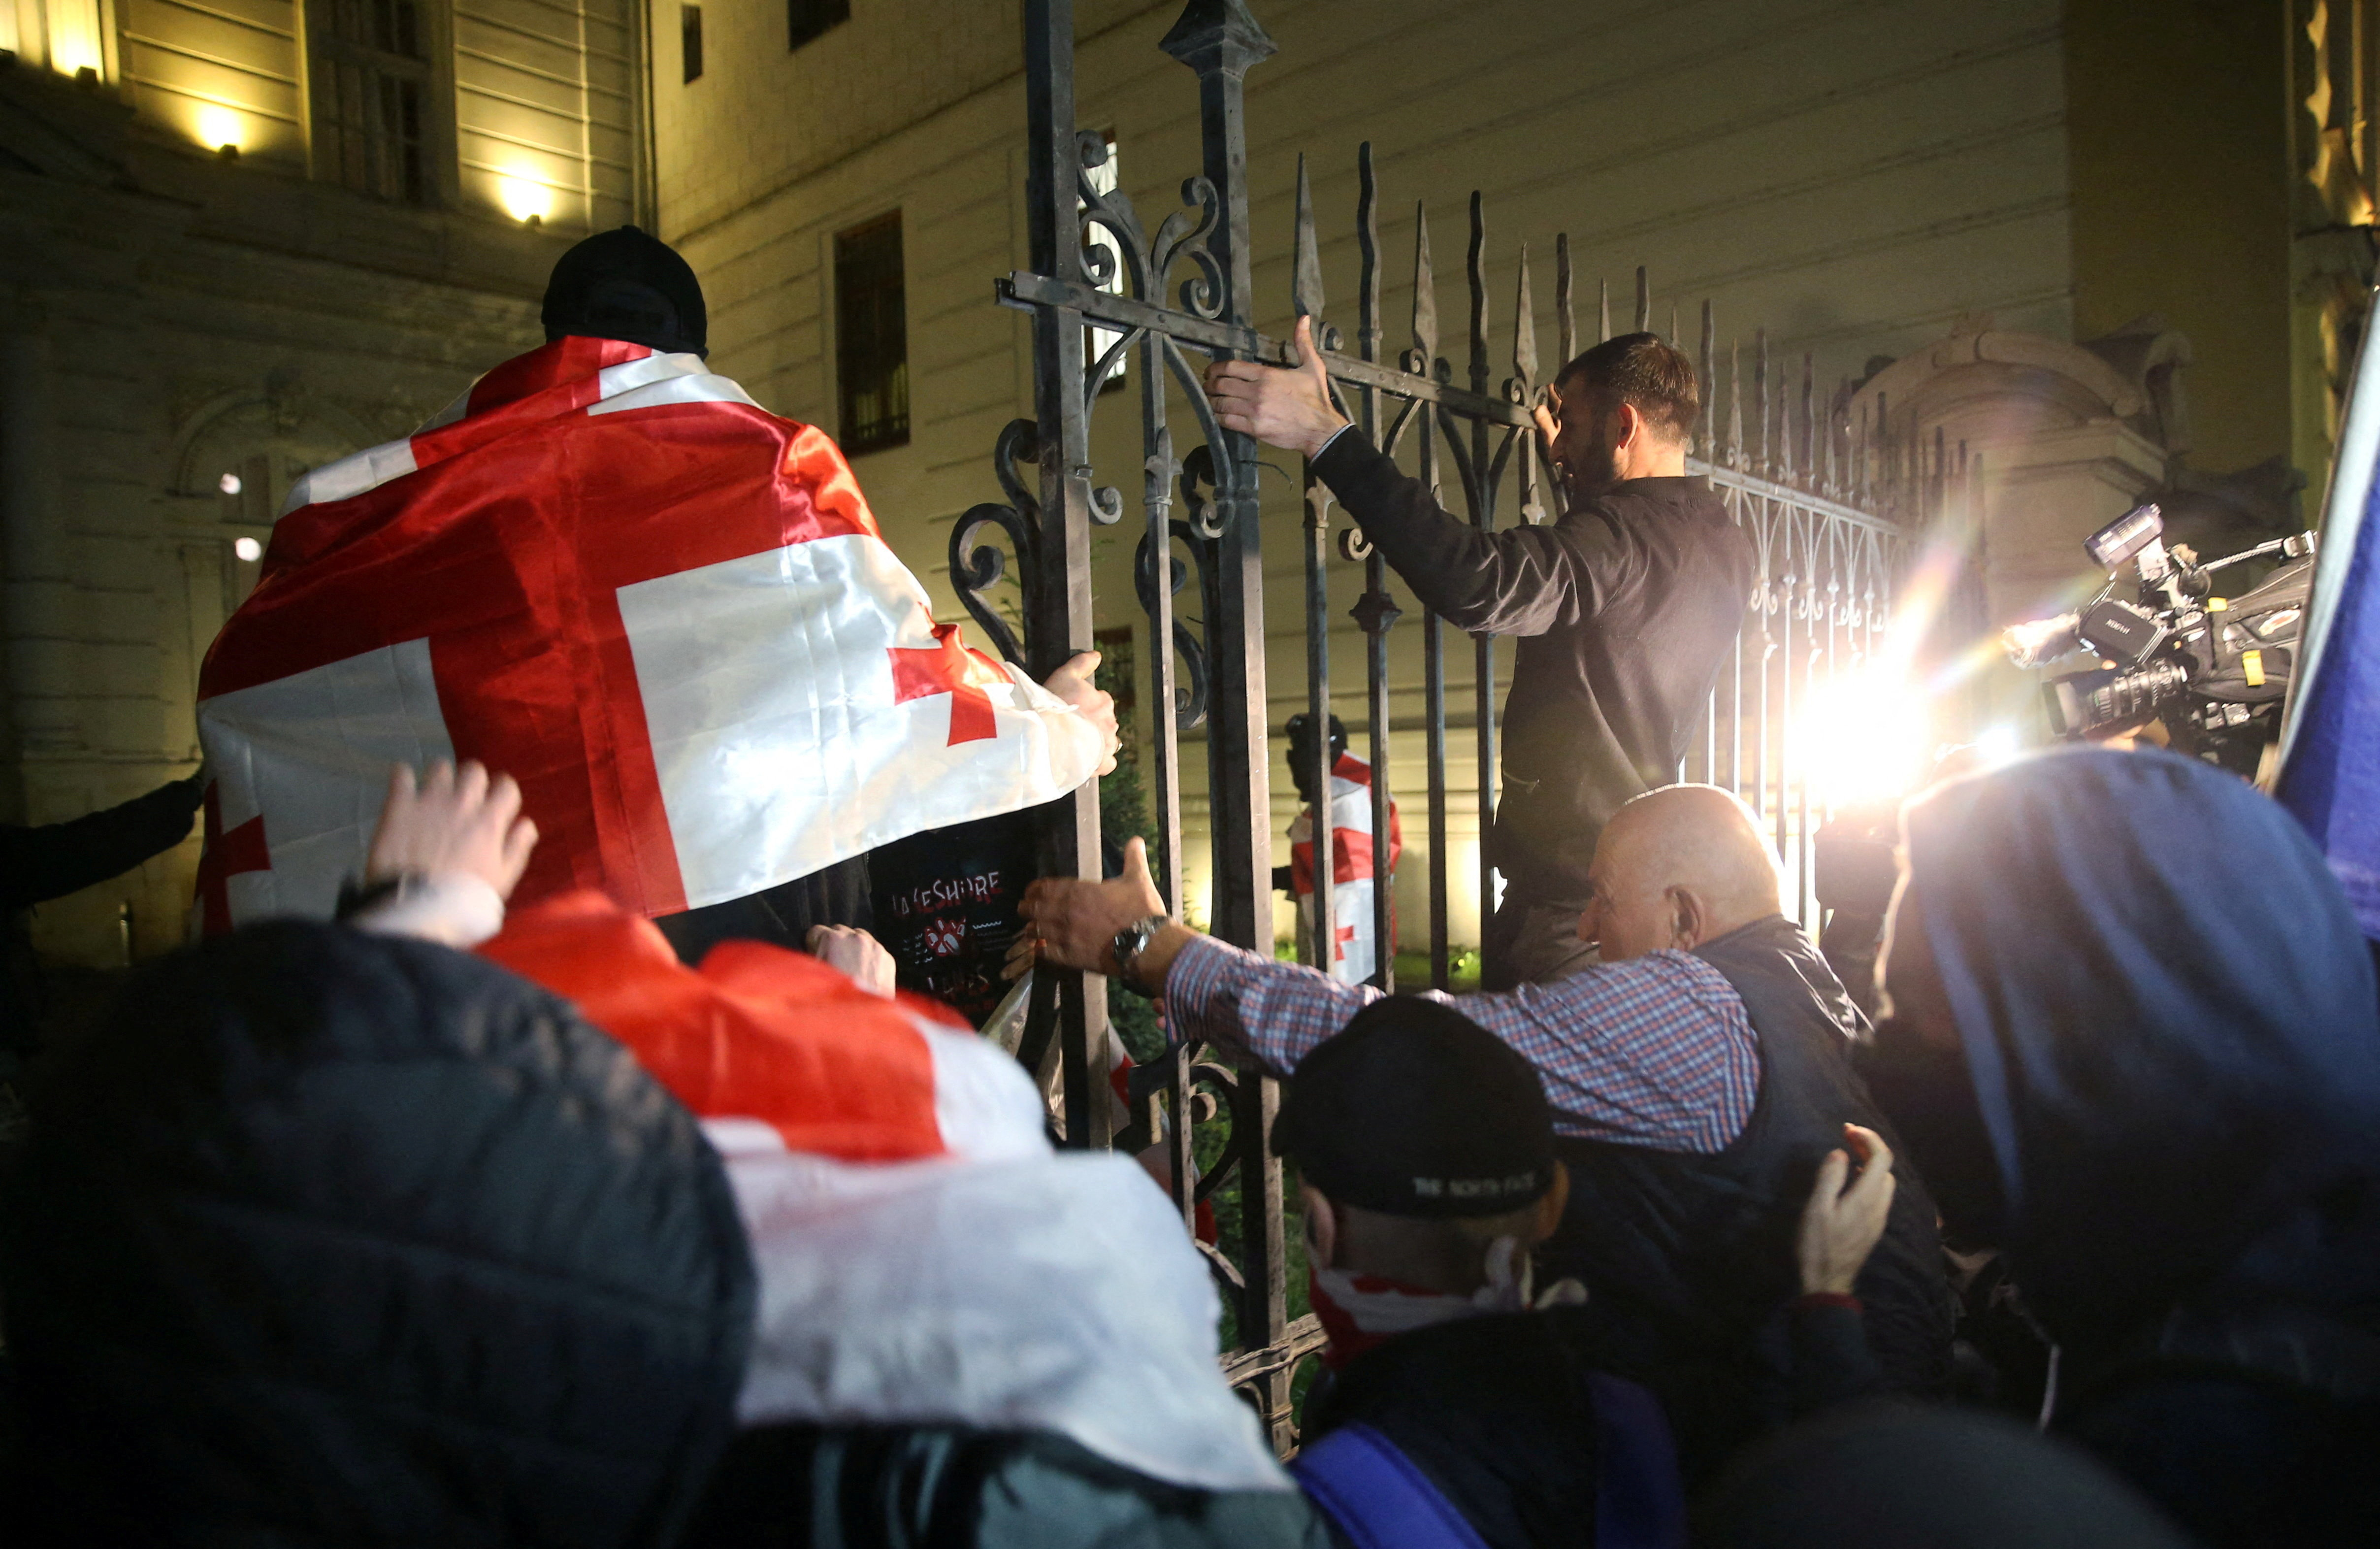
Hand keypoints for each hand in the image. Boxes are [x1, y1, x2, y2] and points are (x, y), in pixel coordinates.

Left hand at [367, 761, 537, 899]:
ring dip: (440, 777)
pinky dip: (402, 776)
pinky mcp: (399, 805)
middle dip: (472, 780)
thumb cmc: (464, 898)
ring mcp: (430, 801)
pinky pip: (400, 774)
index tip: (496, 803)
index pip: (506, 786)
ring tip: (434, 792)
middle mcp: (462, 803)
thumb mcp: (503, 879)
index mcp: (490, 821)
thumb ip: (517, 848)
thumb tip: (527, 824)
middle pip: (474, 769)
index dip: (502, 792)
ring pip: (440, 766)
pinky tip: (403, 785)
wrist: (416, 907)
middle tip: (465, 798)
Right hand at [808, 924, 895, 996]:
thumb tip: (807, 958)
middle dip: (835, 944)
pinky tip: (865, 975)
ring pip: (860, 938)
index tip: (815, 953)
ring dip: (854, 949)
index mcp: (832, 939)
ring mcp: (874, 946)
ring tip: (850, 969)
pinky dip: (870, 958)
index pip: (817, 931)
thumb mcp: (811, 978)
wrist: (864, 1021)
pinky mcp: (887, 957)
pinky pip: (875, 950)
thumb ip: (809, 961)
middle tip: (833, 963)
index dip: (814, 944)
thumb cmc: (834, 1003)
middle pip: (840, 931)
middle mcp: (855, 938)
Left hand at [1013, 836, 1174, 984]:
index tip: (1030, 890)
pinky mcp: (1070, 957)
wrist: (1147, 945)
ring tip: (1028, 929)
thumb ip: (1133, 858)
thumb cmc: (1142, 911)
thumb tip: (1136, 839)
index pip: (1045, 887)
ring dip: (1030, 929)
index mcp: (1078, 892)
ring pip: (1036, 931)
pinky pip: (1046, 953)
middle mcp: (1065, 912)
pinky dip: (1039, 950)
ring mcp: (1065, 936)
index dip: (1034, 888)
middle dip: (1026, 907)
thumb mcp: (1139, 879)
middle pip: (1034, 909)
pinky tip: (1038, 949)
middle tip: (1023, 908)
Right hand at [1043, 651, 1118, 775]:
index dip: (1085, 705)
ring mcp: (1108, 744)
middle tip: (1070, 726)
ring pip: (1106, 741)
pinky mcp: (1103, 763)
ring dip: (1094, 741)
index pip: (1101, 701)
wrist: (1047, 737)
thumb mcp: (1064, 675)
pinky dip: (1100, 761)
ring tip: (1074, 743)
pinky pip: (1108, 763)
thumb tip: (1096, 655)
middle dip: (1090, 723)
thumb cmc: (1054, 706)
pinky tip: (1086, 759)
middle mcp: (1110, 722)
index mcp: (1104, 702)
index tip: (1072, 709)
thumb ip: (1082, 663)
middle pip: (1103, 722)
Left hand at [1204, 315, 1349, 458]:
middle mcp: (1257, 391)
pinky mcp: (1254, 428)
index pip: (1231, 367)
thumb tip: (1303, 319)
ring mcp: (1254, 411)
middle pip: (1222, 384)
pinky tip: (1216, 415)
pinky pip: (1227, 421)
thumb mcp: (1313, 367)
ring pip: (1221, 403)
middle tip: (1207, 385)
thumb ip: (1303, 342)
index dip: (1215, 368)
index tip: (1210, 371)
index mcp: (1267, 375)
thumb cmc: (1316, 399)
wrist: (1321, 429)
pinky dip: (1218, 417)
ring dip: (1211, 401)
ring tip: (1209, 400)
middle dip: (1210, 384)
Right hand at [1796, 1123, 1897, 1296]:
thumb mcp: (1817, 1208)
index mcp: (1867, 1197)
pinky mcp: (1874, 1226)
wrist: (1828, 1282)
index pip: (1882, 1157)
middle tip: (1845, 1137)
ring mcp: (1879, 1218)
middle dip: (1869, 1146)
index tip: (1847, 1129)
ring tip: (1848, 1155)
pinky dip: (1869, 1177)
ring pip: (1885, 1181)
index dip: (1869, 1137)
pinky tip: (1851, 1181)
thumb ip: (1830, 1177)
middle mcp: (1880, 1205)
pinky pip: (1879, 1194)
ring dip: (1870, 1162)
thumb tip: (1840, 1152)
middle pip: (1886, 1167)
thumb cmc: (1818, 1244)